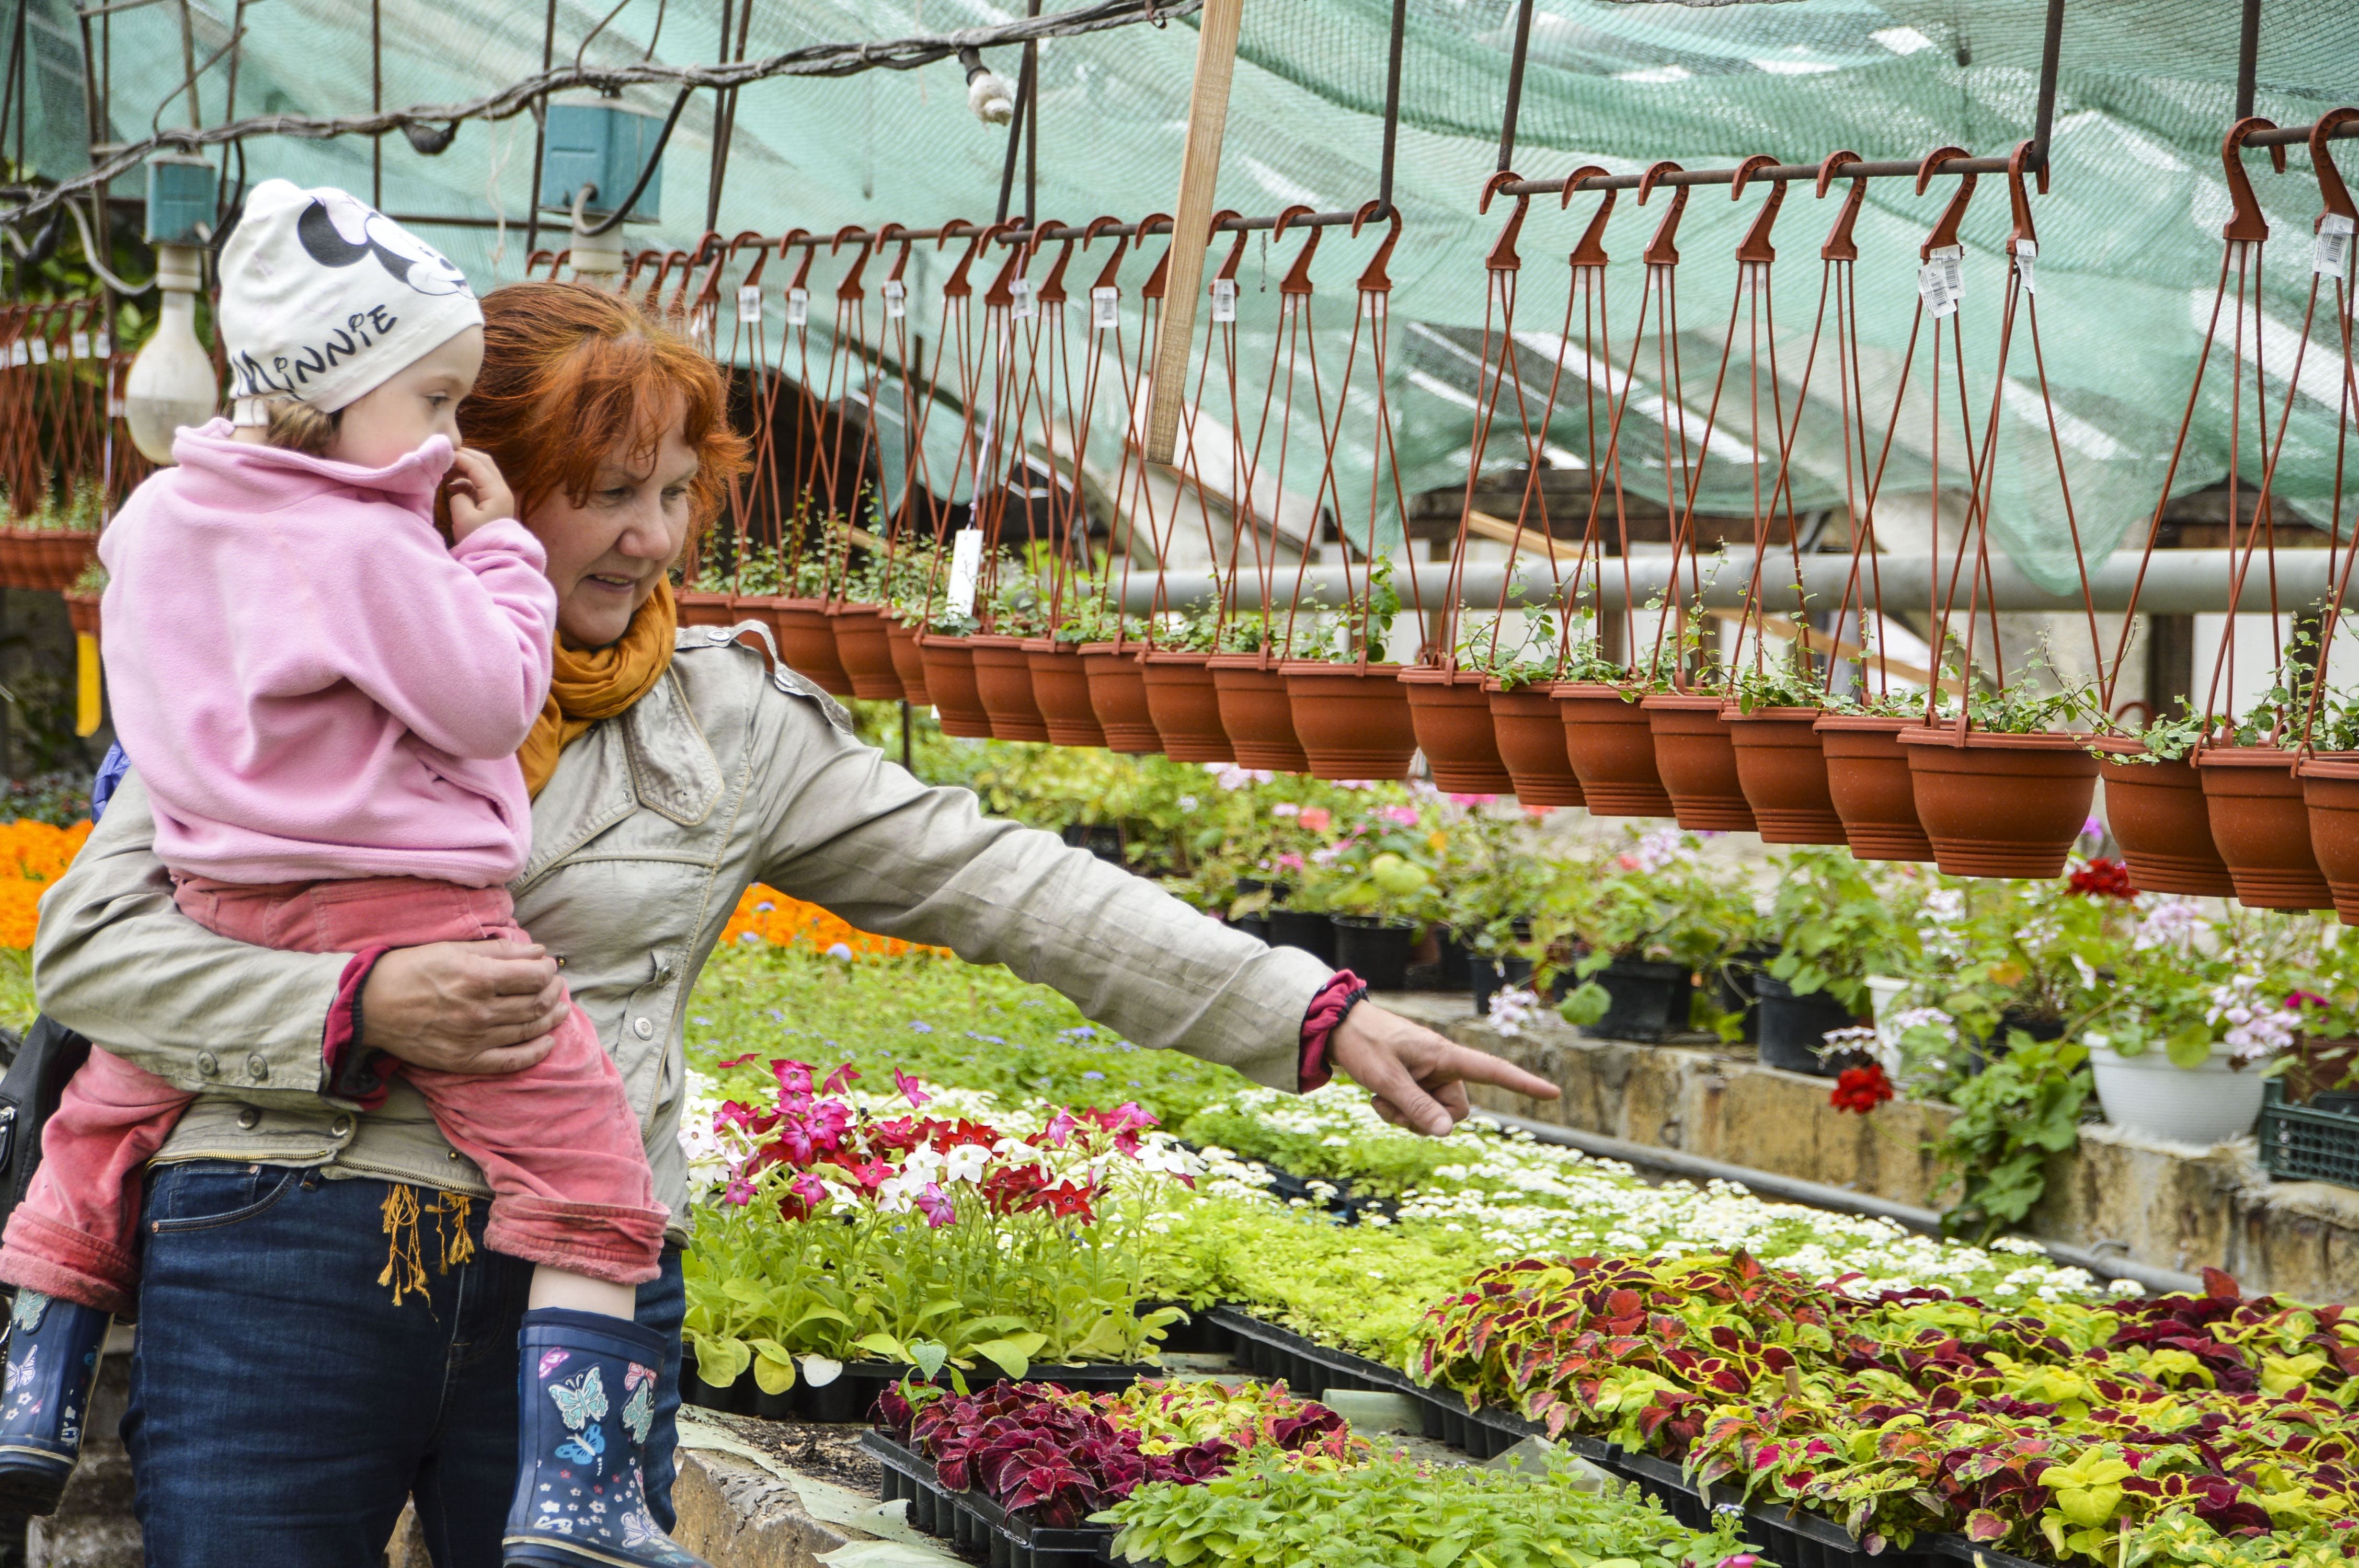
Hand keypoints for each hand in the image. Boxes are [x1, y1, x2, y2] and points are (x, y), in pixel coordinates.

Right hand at [359, 939, 567, 1074]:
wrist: (369, 1007)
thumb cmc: (409, 970)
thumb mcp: (453, 949)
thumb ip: (499, 951)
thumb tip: (537, 951)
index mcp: (477, 978)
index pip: (534, 977)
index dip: (548, 970)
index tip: (547, 965)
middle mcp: (479, 1010)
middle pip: (536, 1003)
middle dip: (553, 991)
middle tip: (555, 984)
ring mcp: (473, 1038)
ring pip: (529, 1029)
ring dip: (551, 1018)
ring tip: (560, 1008)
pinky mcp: (464, 1060)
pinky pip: (510, 1061)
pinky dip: (535, 1052)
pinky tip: (548, 1042)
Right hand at [445, 447, 517, 541]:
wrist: (495, 557)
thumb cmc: (479, 540)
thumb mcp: (464, 518)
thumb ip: (458, 496)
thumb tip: (457, 489)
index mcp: (496, 492)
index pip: (477, 465)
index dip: (459, 457)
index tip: (441, 454)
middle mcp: (501, 490)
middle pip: (484, 463)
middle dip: (464, 456)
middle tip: (444, 456)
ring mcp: (499, 496)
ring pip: (482, 471)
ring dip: (465, 467)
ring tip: (445, 470)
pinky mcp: (494, 503)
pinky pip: (480, 483)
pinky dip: (466, 480)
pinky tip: (452, 487)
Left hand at [1327, 1002, 1560, 1135]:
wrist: (1337, 1029)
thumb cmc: (1364, 1045)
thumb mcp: (1387, 1079)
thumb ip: (1416, 1106)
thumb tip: (1447, 1132)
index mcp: (1445, 1056)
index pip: (1493, 1071)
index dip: (1523, 1084)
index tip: (1553, 1093)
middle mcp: (1442, 1066)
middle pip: (1455, 1111)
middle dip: (1426, 1119)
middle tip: (1391, 1104)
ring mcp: (1429, 1076)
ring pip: (1435, 1116)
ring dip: (1407, 1116)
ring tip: (1380, 1096)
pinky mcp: (1415, 1083)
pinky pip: (1419, 1112)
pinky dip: (1398, 1111)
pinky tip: (1377, 1096)